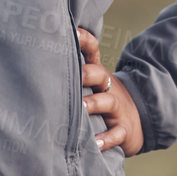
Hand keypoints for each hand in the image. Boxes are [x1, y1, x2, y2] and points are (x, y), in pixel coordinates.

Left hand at [77, 26, 143, 156]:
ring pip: (107, 102)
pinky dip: (107, 139)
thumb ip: (72, 72)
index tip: (71, 32)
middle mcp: (108, 87)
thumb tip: (35, 58)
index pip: (93, 50)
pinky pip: (117, 134)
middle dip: (85, 73)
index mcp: (99, 74)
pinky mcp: (124, 129)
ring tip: (80, 108)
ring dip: (93, 104)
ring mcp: (117, 108)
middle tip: (69, 77)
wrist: (141, 119)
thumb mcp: (93, 83)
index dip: (84, 40)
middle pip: (98, 74)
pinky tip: (95, 144)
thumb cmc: (103, 99)